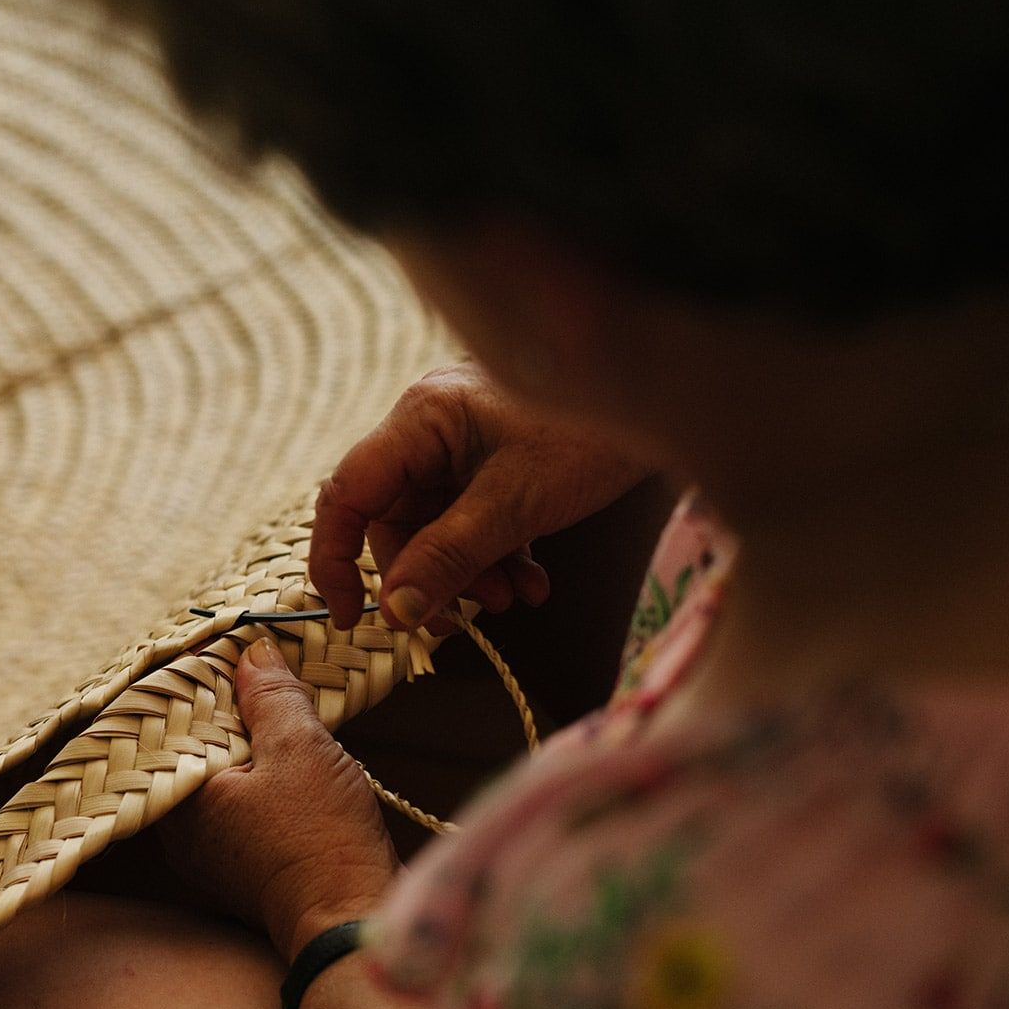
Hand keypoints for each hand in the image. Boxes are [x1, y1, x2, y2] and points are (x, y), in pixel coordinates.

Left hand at [157, 637, 397, 960]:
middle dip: (233, 712)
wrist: (353, 923)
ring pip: (225, 776)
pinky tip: (297, 758)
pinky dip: (267, 778)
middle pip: (199, 748)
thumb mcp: (300, 749)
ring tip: (286, 710)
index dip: (204, 682)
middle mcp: (183, 829)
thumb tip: (254, 653)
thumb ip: (271, 697)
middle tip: (264, 675)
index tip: (233, 653)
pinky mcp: (245, 866)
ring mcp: (212, 853)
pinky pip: (246, 805)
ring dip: (255, 744)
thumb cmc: (321, 841)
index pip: (173, 722)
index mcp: (179, 798)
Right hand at [309, 361, 651, 631]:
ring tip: (516, 599)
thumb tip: (396, 612)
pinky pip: (477, 515)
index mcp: (419, 420)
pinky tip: (534, 580)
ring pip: (439, 524)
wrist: (671, 391)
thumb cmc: (595, 429)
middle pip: (397, 519)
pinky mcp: (500, 456)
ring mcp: (466, 440)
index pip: (347, 495)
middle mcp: (432, 426)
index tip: (351, 615)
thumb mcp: (516, 505)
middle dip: (432, 574)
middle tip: (467, 617)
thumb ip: (449, 558)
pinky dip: (498, 553)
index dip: (337, 559)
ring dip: (471, 571)